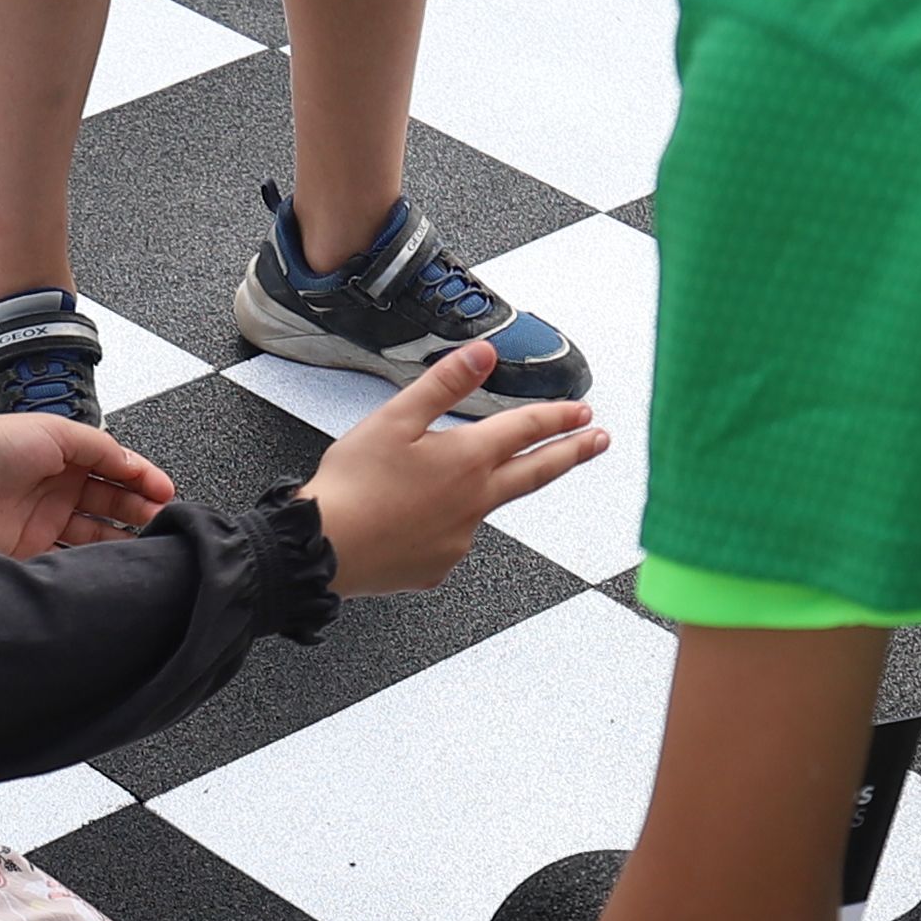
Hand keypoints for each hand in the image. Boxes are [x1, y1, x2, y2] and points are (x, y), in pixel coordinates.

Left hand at [0, 409, 171, 557]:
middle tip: (159, 517)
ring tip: (146, 539)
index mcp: (65, 458)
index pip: (114, 471)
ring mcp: (46, 521)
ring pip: (96, 534)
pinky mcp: (32, 550)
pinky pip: (70, 558)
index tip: (164, 492)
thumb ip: (101, 448)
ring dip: (122, 537)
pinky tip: (111, 557)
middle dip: (139, 509)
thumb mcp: (58, 431)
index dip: (142, 480)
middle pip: (110, 504)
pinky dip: (93, 560)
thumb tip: (133, 465)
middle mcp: (57, 490)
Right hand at [305, 345, 614, 596]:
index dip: (558, 417)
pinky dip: (439, 524)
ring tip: (453, 481)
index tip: (584, 413)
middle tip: (597, 443)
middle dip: (570, 453)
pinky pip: (450, 538)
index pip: (525, 430)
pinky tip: (410, 518)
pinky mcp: (438, 565)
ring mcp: (460, 538)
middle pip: (536, 472)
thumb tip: (484, 355)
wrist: (323, 549)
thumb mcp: (394, 420)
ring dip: (487, 489)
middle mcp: (473, 501)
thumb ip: (444, 385)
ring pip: (486, 506)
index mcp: (465, 459)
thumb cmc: (351, 487)